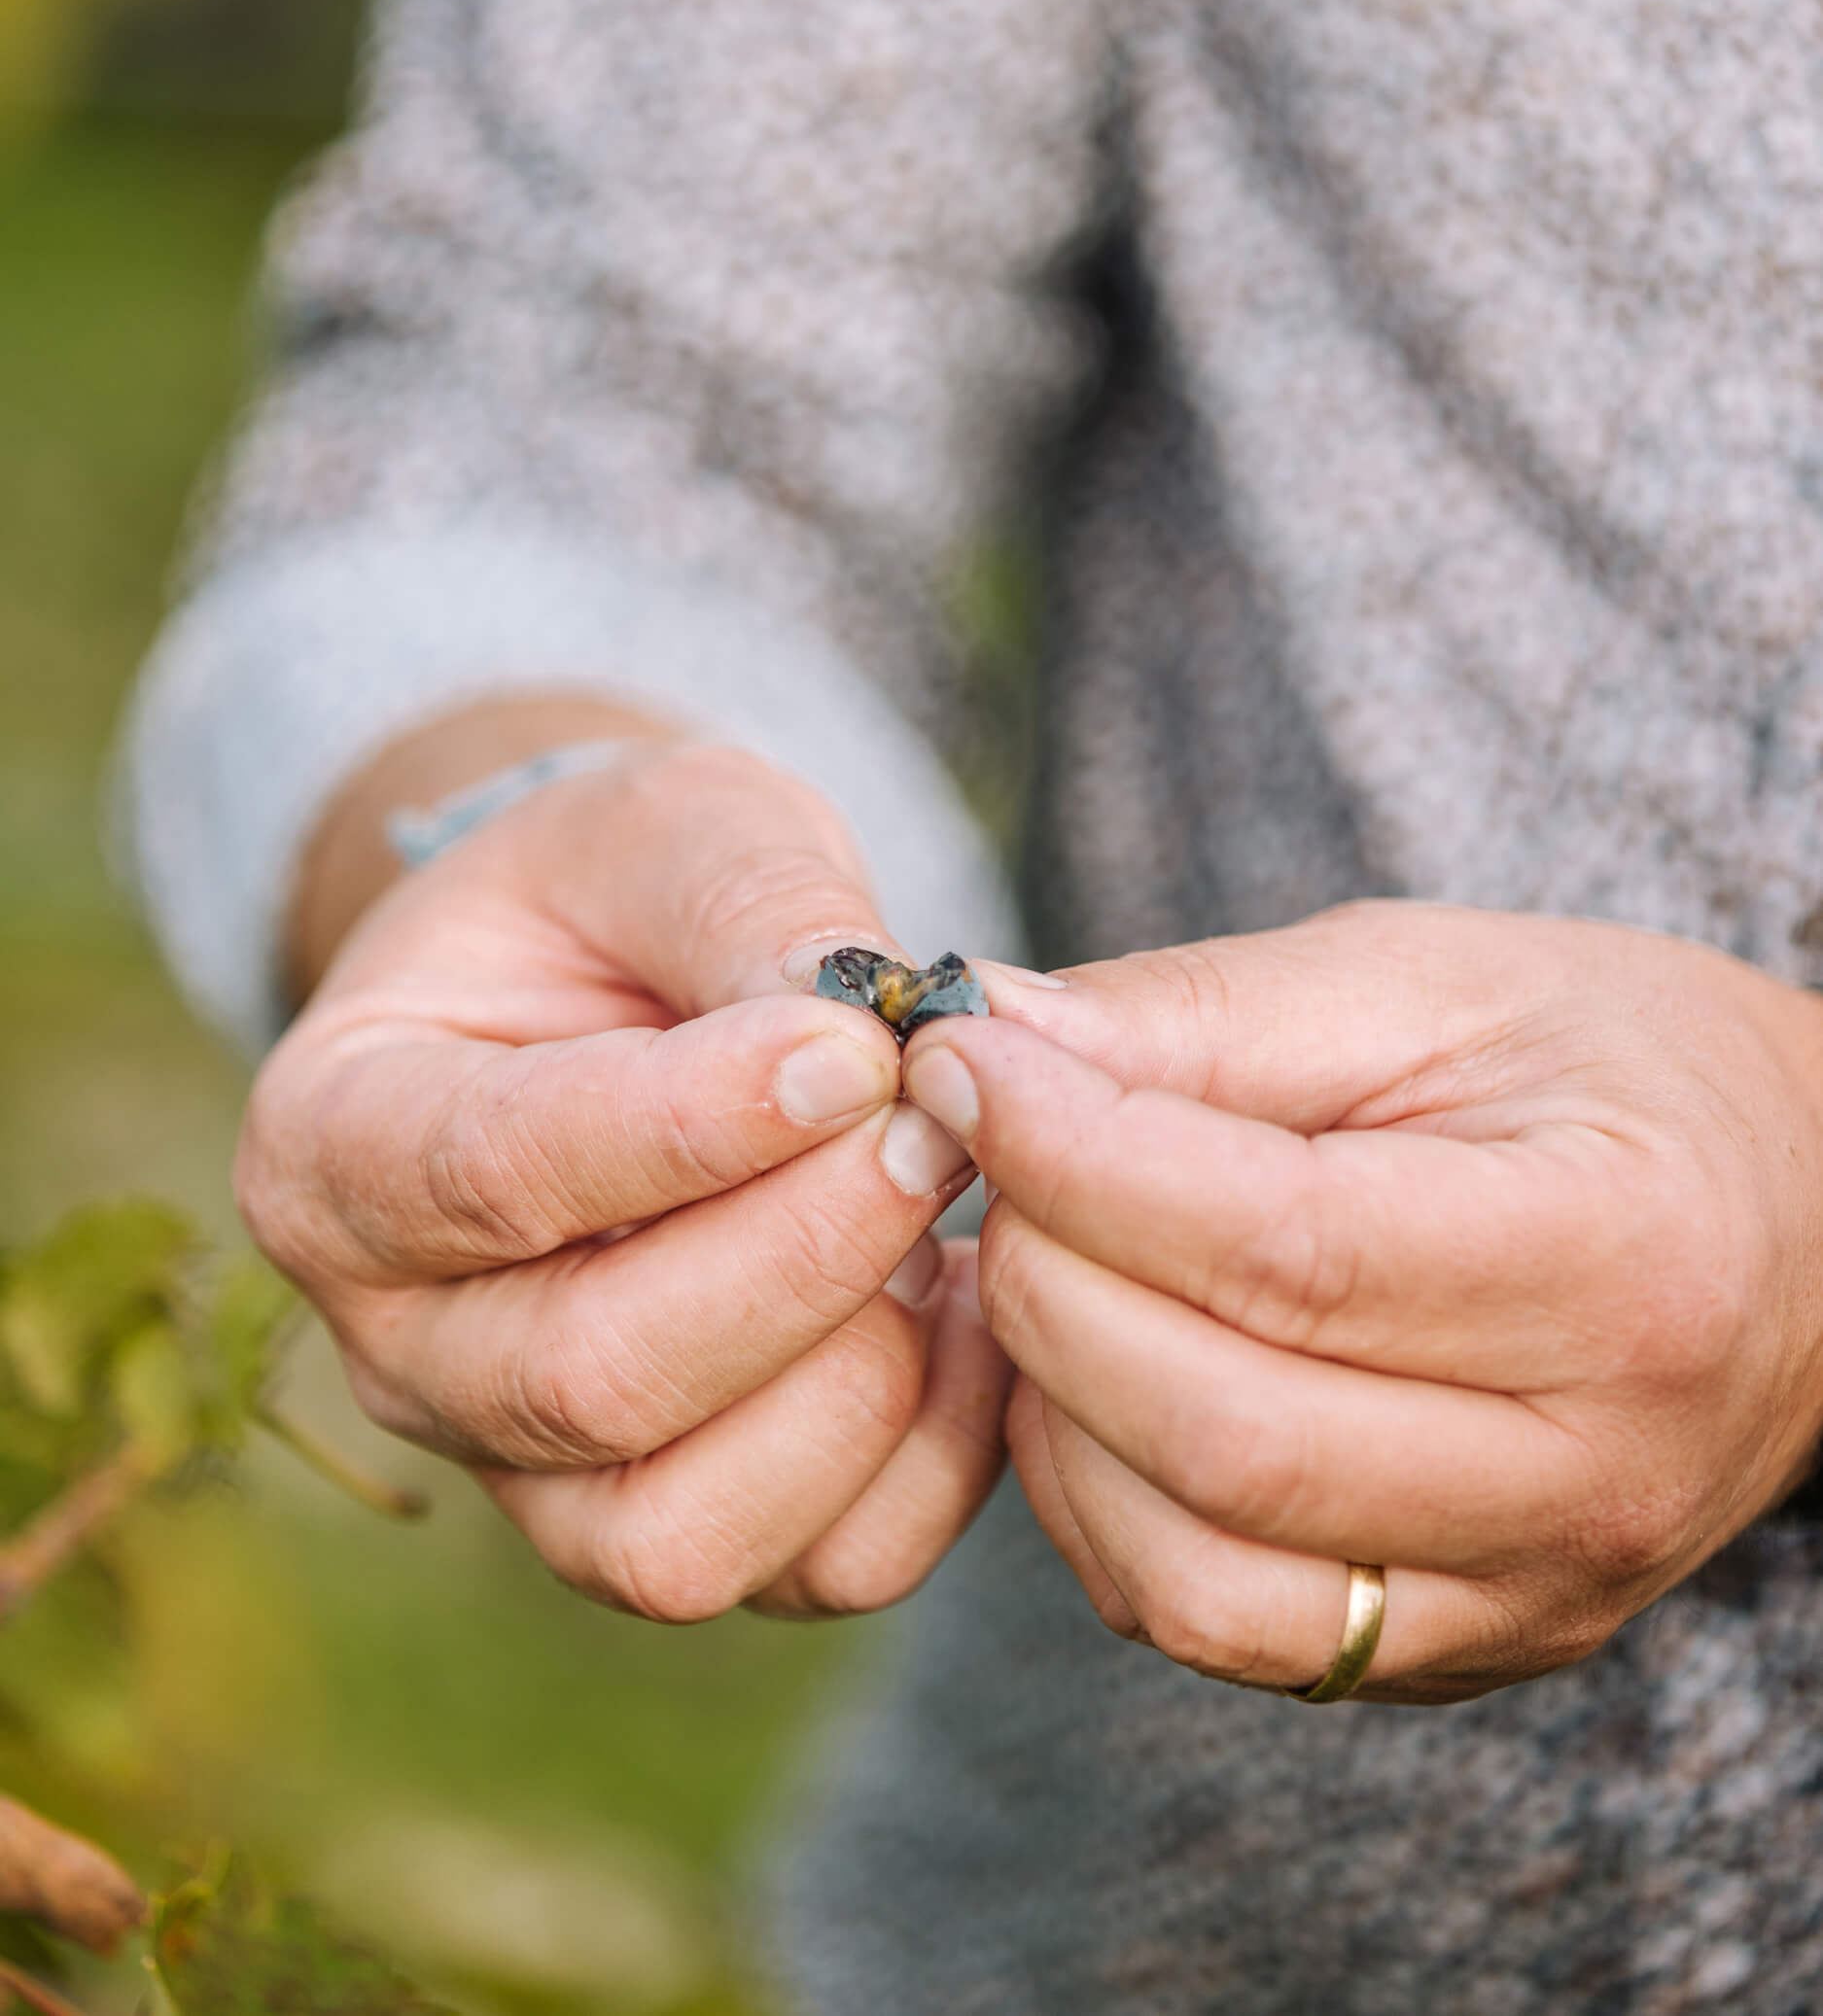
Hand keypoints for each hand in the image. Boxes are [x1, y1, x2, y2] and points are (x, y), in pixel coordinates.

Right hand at [239, 732, 1010, 1622]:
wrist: (625, 989)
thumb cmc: (624, 895)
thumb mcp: (671, 824)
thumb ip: (747, 901)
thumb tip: (868, 1034)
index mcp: (336, 1144)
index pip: (490, 1173)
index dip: (688, 1125)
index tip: (856, 1050)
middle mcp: (401, 1341)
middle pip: (589, 1377)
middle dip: (799, 1253)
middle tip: (933, 1127)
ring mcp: (525, 1463)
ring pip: (680, 1532)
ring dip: (856, 1380)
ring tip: (941, 1219)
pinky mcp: (666, 1524)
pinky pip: (808, 1572)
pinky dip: (927, 1460)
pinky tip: (963, 1309)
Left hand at [900, 904, 1822, 1701]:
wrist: (1791, 1224)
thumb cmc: (1606, 1066)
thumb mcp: (1430, 980)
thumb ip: (1204, 1013)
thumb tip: (984, 1038)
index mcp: (1615, 1259)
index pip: (1286, 1251)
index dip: (1078, 1156)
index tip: (962, 1062)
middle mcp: (1586, 1469)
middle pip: (1221, 1431)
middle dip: (1043, 1277)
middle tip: (989, 1153)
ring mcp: (1529, 1592)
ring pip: (1195, 1577)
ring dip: (1053, 1412)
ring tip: (1043, 1263)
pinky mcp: (1461, 1650)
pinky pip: (1219, 1626)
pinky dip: (1102, 1507)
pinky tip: (1098, 1376)